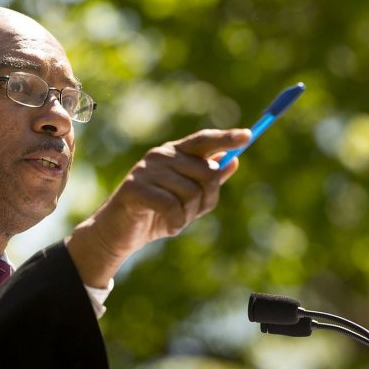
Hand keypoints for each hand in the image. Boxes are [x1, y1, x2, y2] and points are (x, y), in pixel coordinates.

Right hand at [66, 128, 250, 287]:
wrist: (120, 233)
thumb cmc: (156, 214)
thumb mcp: (188, 199)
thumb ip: (209, 180)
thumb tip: (233, 160)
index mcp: (175, 153)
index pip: (204, 140)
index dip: (226, 137)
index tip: (248, 136)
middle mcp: (161, 155)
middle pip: (207, 171)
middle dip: (206, 198)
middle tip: (190, 212)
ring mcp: (147, 169)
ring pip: (191, 192)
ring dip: (188, 214)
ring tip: (173, 219)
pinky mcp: (136, 187)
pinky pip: (172, 205)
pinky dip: (176, 222)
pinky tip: (166, 226)